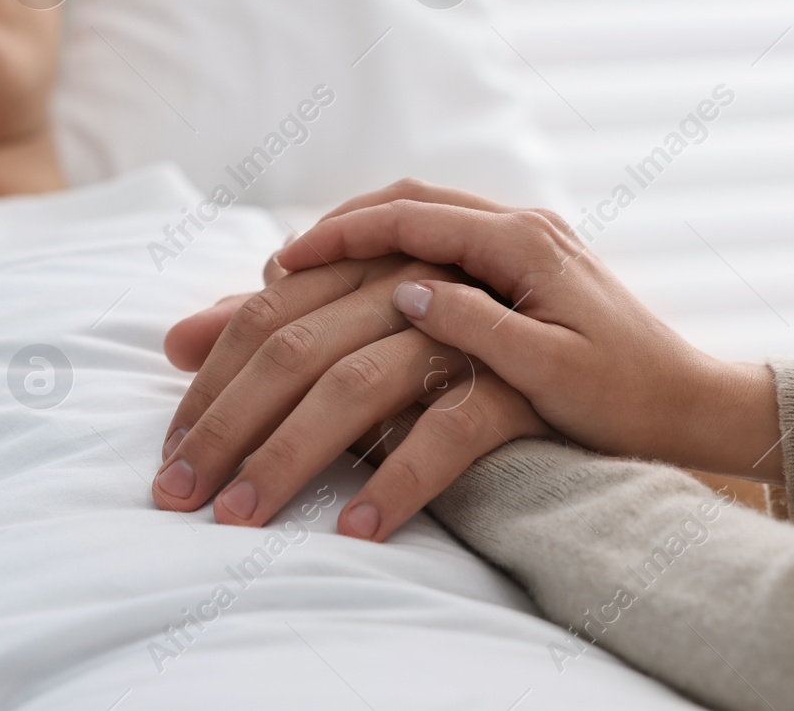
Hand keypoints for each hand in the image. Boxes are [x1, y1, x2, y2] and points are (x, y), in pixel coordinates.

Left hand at [155, 254, 551, 540]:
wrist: (623, 383)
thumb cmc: (472, 354)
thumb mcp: (369, 338)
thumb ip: (280, 330)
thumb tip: (173, 340)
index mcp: (372, 264)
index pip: (267, 315)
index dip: (211, 381)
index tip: (170, 448)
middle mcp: (414, 281)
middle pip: (295, 347)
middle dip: (226, 426)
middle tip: (176, 494)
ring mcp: (469, 327)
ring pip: (357, 384)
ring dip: (290, 457)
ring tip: (241, 518)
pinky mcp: (520, 381)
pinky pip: (447, 430)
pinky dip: (398, 479)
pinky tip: (354, 529)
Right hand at [273, 180, 782, 481]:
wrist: (692, 403)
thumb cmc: (628, 398)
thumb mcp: (550, 371)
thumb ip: (477, 326)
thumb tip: (406, 291)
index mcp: (525, 244)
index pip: (413, 219)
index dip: (343, 234)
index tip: (289, 257)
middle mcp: (524, 227)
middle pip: (412, 200)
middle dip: (343, 222)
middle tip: (287, 258)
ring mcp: (527, 240)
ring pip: (428, 213)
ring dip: (368, 230)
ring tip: (315, 263)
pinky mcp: (528, 264)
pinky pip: (446, 238)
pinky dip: (398, 247)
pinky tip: (368, 278)